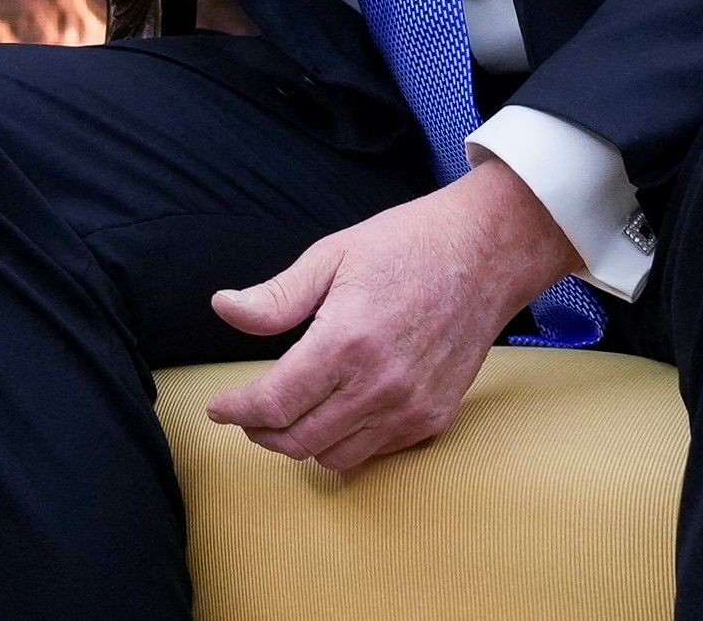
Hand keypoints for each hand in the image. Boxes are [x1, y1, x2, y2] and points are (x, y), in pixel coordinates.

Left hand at [199, 159, 577, 472]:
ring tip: (285, 417)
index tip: (218, 407)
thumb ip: (275, 297)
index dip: (236, 410)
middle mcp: (380, 385)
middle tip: (246, 413)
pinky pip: (375, 453)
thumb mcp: (330, 256)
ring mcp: (411, 408)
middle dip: (261, 431)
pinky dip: (344, 444)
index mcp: (346, 341)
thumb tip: (223, 308)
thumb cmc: (406, 246)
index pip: (275, 402)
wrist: (485, 255)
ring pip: (335, 456)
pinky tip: (333, 416)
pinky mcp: (434, 418)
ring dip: (300, 443)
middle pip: (299, 439)